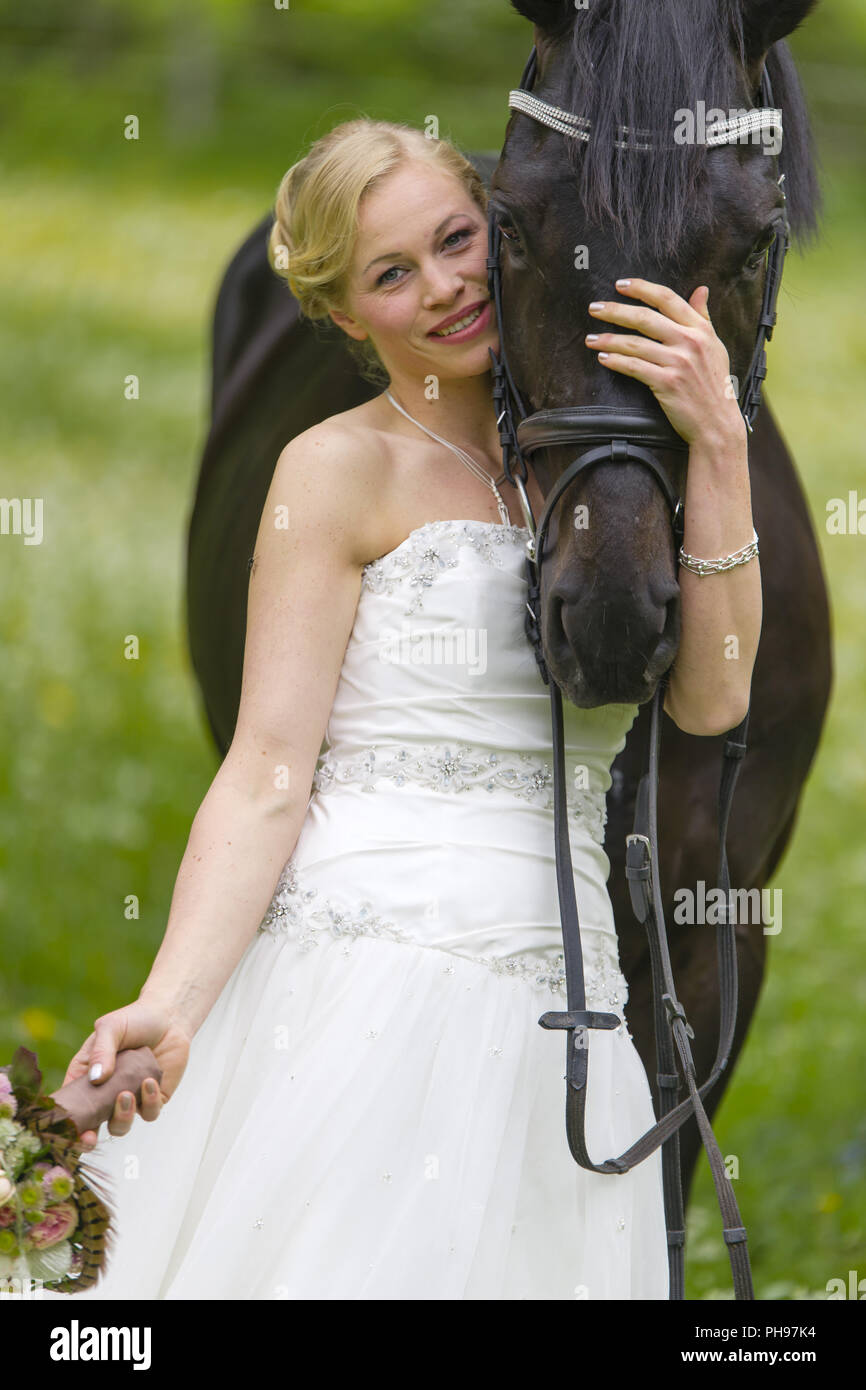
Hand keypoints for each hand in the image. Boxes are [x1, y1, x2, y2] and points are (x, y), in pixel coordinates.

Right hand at [61, 1000, 191, 1150]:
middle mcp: (106, 1093)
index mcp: (87, 1076)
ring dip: (121, 1117)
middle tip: (91, 1137)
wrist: (169, 1017)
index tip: (69, 1129)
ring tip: (126, 1094)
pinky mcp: (152, 1098)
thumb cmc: (134, 1020)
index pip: (71, 1105)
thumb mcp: (111, 1028)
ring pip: (120, 1125)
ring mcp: (130, 1098)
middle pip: (92, 1125)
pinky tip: (149, 1081)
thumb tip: (97, 1079)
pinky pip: (149, 1113)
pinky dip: (148, 1103)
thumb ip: (102, 1051)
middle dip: (88, 1137)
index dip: (67, 1121)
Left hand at [585, 278, 746, 447]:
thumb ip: (704, 317)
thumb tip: (701, 289)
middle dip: (616, 311)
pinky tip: (603, 358)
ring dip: (609, 339)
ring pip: (635, 344)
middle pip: (646, 318)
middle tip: (594, 308)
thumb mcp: (715, 346)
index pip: (667, 299)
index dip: (642, 289)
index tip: (620, 285)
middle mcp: (690, 342)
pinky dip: (616, 362)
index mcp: (700, 329)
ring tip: (591, 339)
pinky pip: (635, 368)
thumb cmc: (714, 385)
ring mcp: (679, 363)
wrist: (717, 422)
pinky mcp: (667, 383)